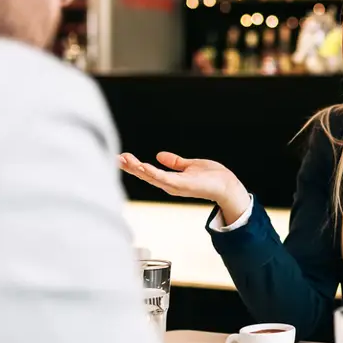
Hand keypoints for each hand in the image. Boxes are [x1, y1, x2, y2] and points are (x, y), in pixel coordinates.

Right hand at [119, 151, 249, 223]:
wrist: (227, 185)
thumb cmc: (212, 177)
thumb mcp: (190, 166)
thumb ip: (175, 162)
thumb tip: (159, 155)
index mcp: (170, 179)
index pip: (148, 172)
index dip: (134, 165)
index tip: (121, 157)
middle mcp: (169, 185)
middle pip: (145, 175)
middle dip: (130, 167)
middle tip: (115, 158)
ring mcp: (175, 186)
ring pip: (151, 177)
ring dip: (137, 169)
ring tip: (124, 160)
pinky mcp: (182, 186)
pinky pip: (164, 179)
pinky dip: (153, 173)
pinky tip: (143, 166)